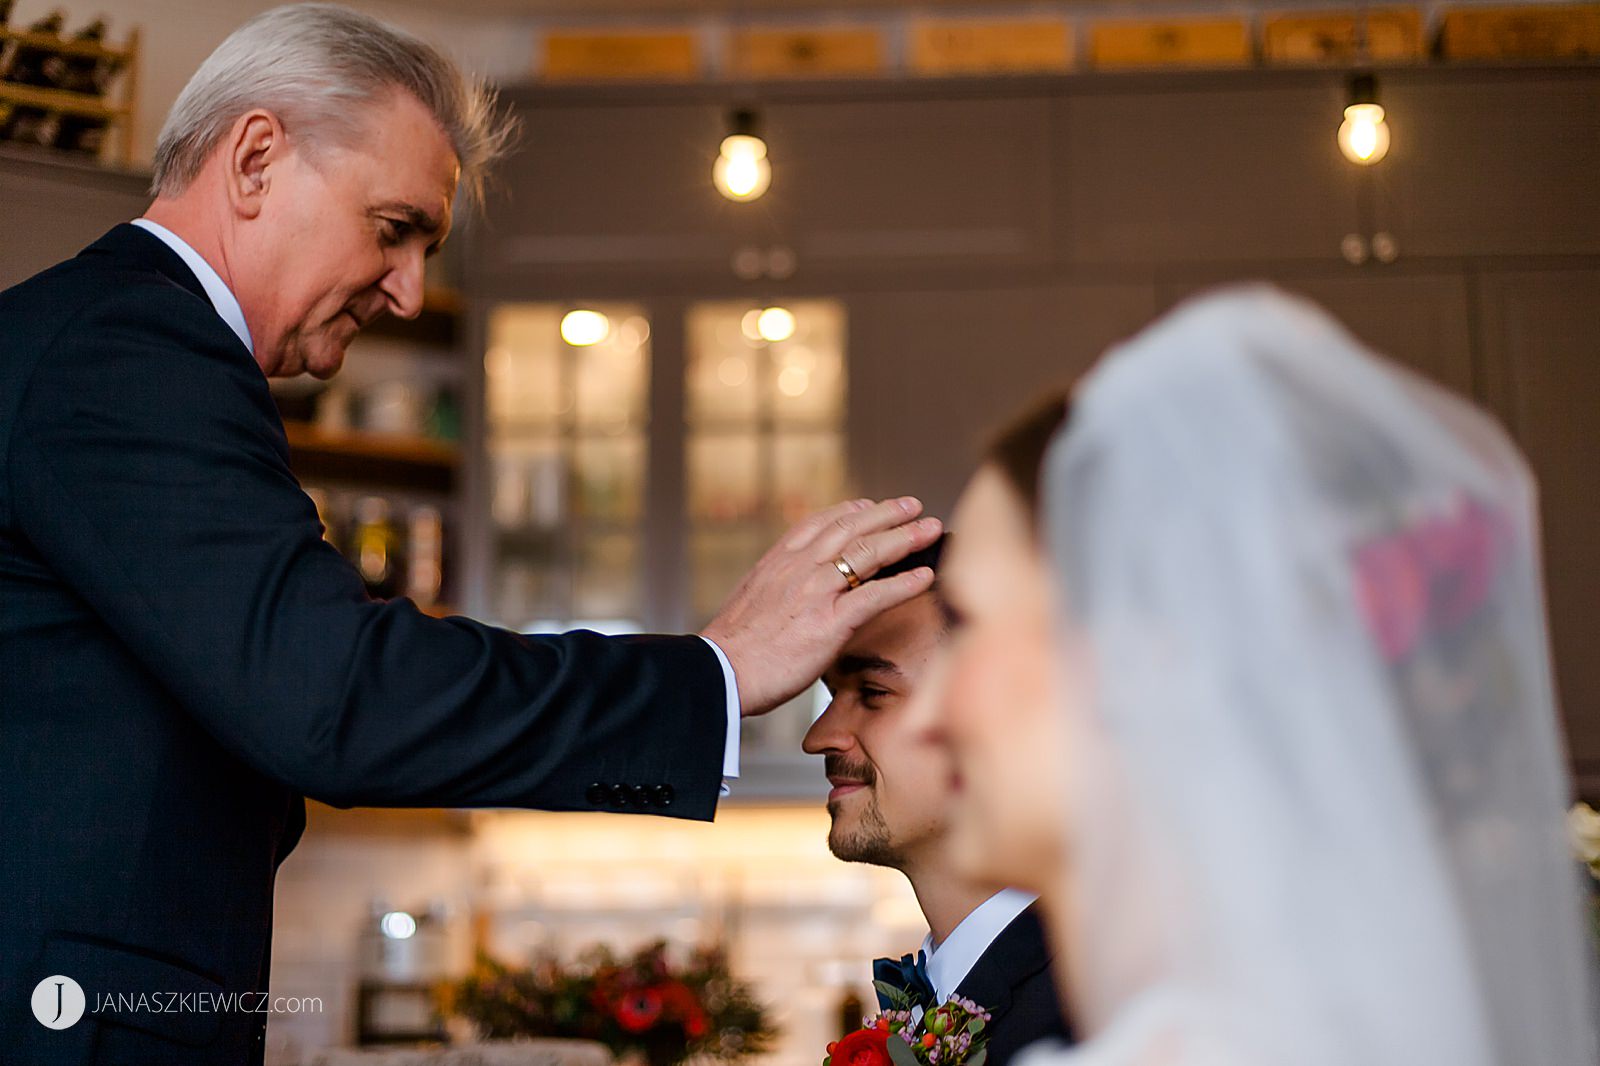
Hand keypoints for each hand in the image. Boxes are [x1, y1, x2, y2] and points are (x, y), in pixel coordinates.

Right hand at [701, 497, 942, 716]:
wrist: (718, 673)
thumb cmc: (731, 650)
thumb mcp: (749, 602)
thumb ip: (773, 589)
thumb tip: (783, 594)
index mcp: (778, 562)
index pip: (821, 523)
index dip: (850, 511)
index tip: (870, 505)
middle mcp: (799, 568)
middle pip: (852, 528)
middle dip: (888, 513)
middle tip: (913, 505)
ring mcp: (815, 592)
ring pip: (869, 553)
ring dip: (905, 538)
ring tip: (931, 529)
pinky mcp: (829, 622)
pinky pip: (876, 595)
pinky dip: (905, 583)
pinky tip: (925, 576)